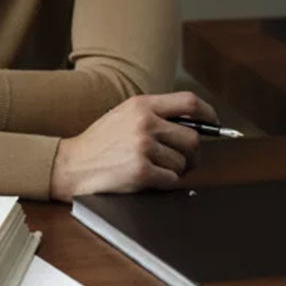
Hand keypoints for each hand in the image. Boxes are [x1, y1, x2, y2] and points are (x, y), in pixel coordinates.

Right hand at [49, 92, 218, 200]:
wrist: (71, 165)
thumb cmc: (99, 143)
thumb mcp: (124, 116)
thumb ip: (154, 115)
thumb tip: (195, 125)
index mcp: (141, 105)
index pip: (188, 102)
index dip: (208, 114)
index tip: (214, 124)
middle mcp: (144, 123)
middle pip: (192, 138)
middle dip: (192, 154)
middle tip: (183, 160)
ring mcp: (142, 147)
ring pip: (183, 163)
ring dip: (173, 171)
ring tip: (152, 168)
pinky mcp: (141, 171)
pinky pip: (172, 180)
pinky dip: (164, 183)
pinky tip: (146, 178)